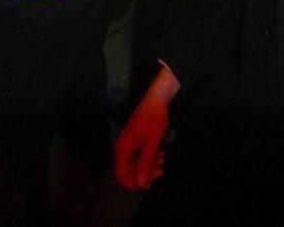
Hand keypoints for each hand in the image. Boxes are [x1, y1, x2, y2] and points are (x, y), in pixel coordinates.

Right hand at [114, 67, 180, 190]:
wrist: (157, 99)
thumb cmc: (154, 118)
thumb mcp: (152, 143)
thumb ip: (145, 163)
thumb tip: (141, 183)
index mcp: (122, 149)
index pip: (121, 176)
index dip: (134, 184)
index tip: (149, 183)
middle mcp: (123, 148)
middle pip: (130, 171)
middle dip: (146, 173)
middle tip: (161, 170)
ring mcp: (130, 145)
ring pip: (137, 164)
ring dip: (150, 165)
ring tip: (163, 159)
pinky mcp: (136, 141)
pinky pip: (141, 156)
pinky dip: (151, 158)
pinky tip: (160, 153)